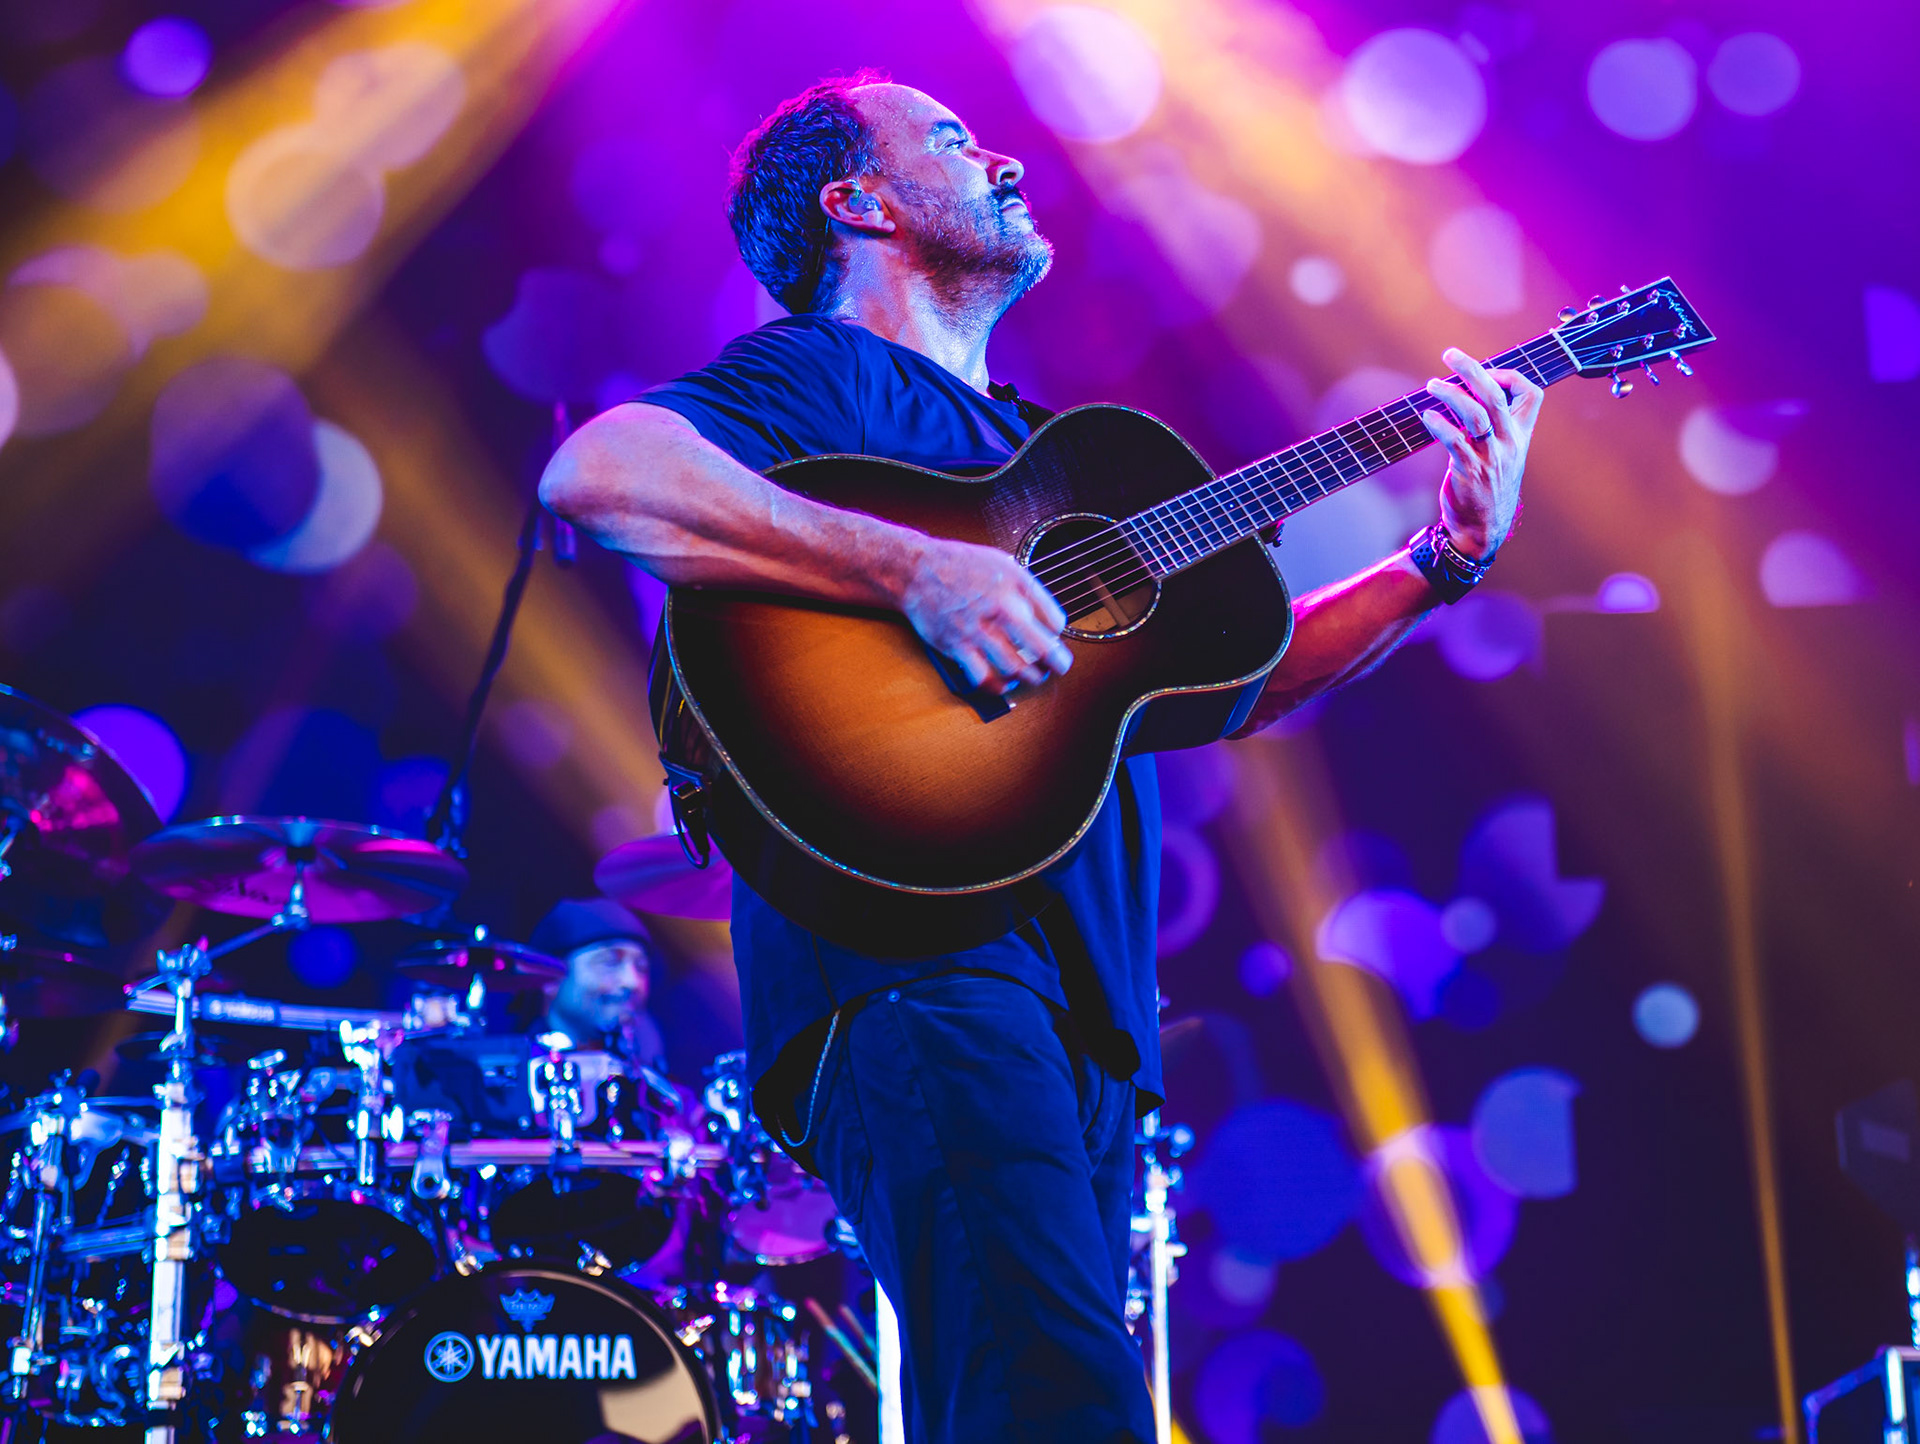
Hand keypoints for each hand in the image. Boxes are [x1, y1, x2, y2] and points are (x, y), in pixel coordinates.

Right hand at [898, 537, 1072, 694]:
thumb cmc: (961, 566)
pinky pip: (983, 677)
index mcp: (1015, 585)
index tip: (1055, 637)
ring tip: (1033, 676)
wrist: (917, 570)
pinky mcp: (956, 646)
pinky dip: (998, 687)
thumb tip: (1050, 619)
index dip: (1059, 633)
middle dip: (1056, 663)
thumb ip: (1029, 590)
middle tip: (1058, 667)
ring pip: (1015, 668)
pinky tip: (1004, 683)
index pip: (1054, 620)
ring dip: (1031, 677)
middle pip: (1042, 648)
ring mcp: (977, 630)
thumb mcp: (1004, 564)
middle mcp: (999, 608)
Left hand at [1421, 346, 1544, 560]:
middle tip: (1449, 354)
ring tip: (1432, 386)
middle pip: (1496, 395)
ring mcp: (1491, 457)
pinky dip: (1439, 425)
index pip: (1531, 393)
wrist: (1482, 531)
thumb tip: (1471, 394)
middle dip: (1473, 369)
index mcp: (1521, 435)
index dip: (1509, 375)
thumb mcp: (1503, 454)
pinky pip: (1455, 441)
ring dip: (1451, 394)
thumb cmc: (1488, 487)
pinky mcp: (1470, 471)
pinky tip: (1426, 416)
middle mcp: (1509, 443)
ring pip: (1476, 414)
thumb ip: (1495, 427)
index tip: (1486, 372)